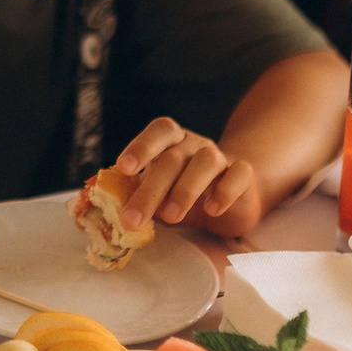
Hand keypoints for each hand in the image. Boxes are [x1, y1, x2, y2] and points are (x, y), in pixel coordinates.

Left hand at [113, 117, 259, 237]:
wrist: (230, 197)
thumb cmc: (183, 193)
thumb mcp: (157, 194)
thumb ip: (136, 196)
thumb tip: (108, 211)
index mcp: (171, 142)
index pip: (159, 130)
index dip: (141, 146)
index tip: (123, 168)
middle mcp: (195, 144)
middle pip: (173, 158)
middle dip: (150, 190)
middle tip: (132, 219)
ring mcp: (221, 157)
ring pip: (206, 161)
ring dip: (185, 190)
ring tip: (170, 216)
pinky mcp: (243, 174)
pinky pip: (239, 174)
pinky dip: (225, 191)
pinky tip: (212, 209)